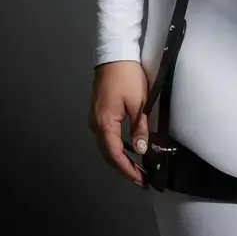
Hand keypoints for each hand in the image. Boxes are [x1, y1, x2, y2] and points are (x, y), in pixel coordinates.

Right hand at [89, 60, 151, 187]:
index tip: (141, 181)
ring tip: (137, 170)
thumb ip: (140, 129)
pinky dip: (117, 148)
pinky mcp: (98, 114)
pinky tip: (128, 151)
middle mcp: (96, 124)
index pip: (115, 155)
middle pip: (108, 154)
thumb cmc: (127, 77)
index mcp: (105, 124)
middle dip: (125, 169)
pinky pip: (106, 137)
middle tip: (142, 180)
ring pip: (106, 147)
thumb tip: (141, 151)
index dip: (128, 170)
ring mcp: (95, 119)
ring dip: (120, 159)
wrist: (115, 55)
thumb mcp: (139, 104)